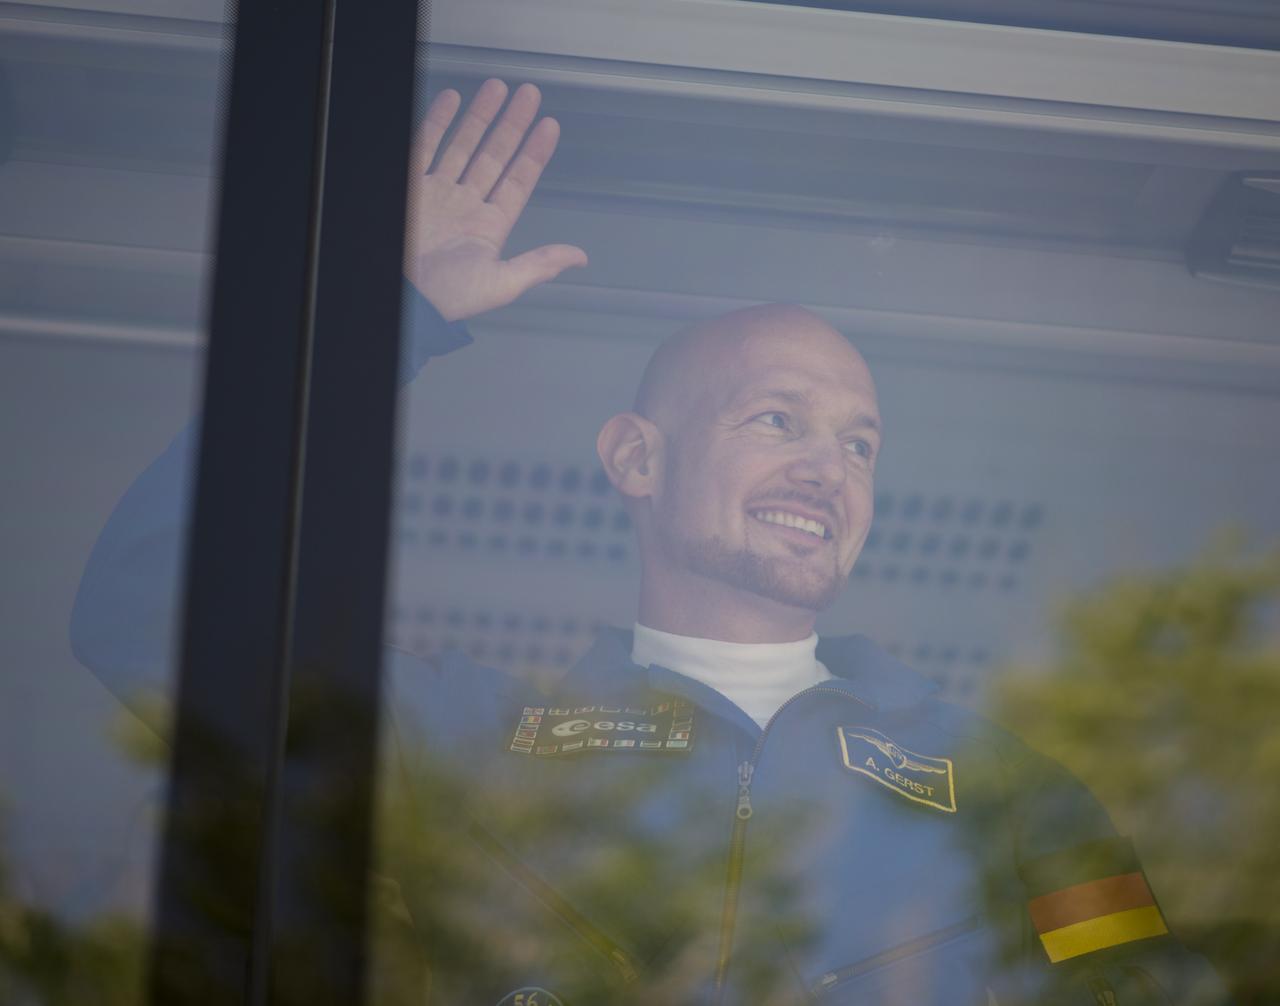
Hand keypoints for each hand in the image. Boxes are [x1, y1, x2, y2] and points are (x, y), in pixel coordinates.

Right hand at [403, 79, 587, 321]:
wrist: (406, 298)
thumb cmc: (448, 298)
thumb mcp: (502, 283)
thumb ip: (539, 264)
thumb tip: (579, 257)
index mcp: (489, 226)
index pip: (518, 180)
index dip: (535, 153)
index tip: (549, 126)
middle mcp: (466, 205)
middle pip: (494, 154)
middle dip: (512, 124)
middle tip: (529, 95)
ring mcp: (438, 193)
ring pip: (464, 144)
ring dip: (481, 116)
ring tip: (497, 87)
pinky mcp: (411, 187)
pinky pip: (425, 146)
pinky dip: (438, 122)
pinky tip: (452, 100)